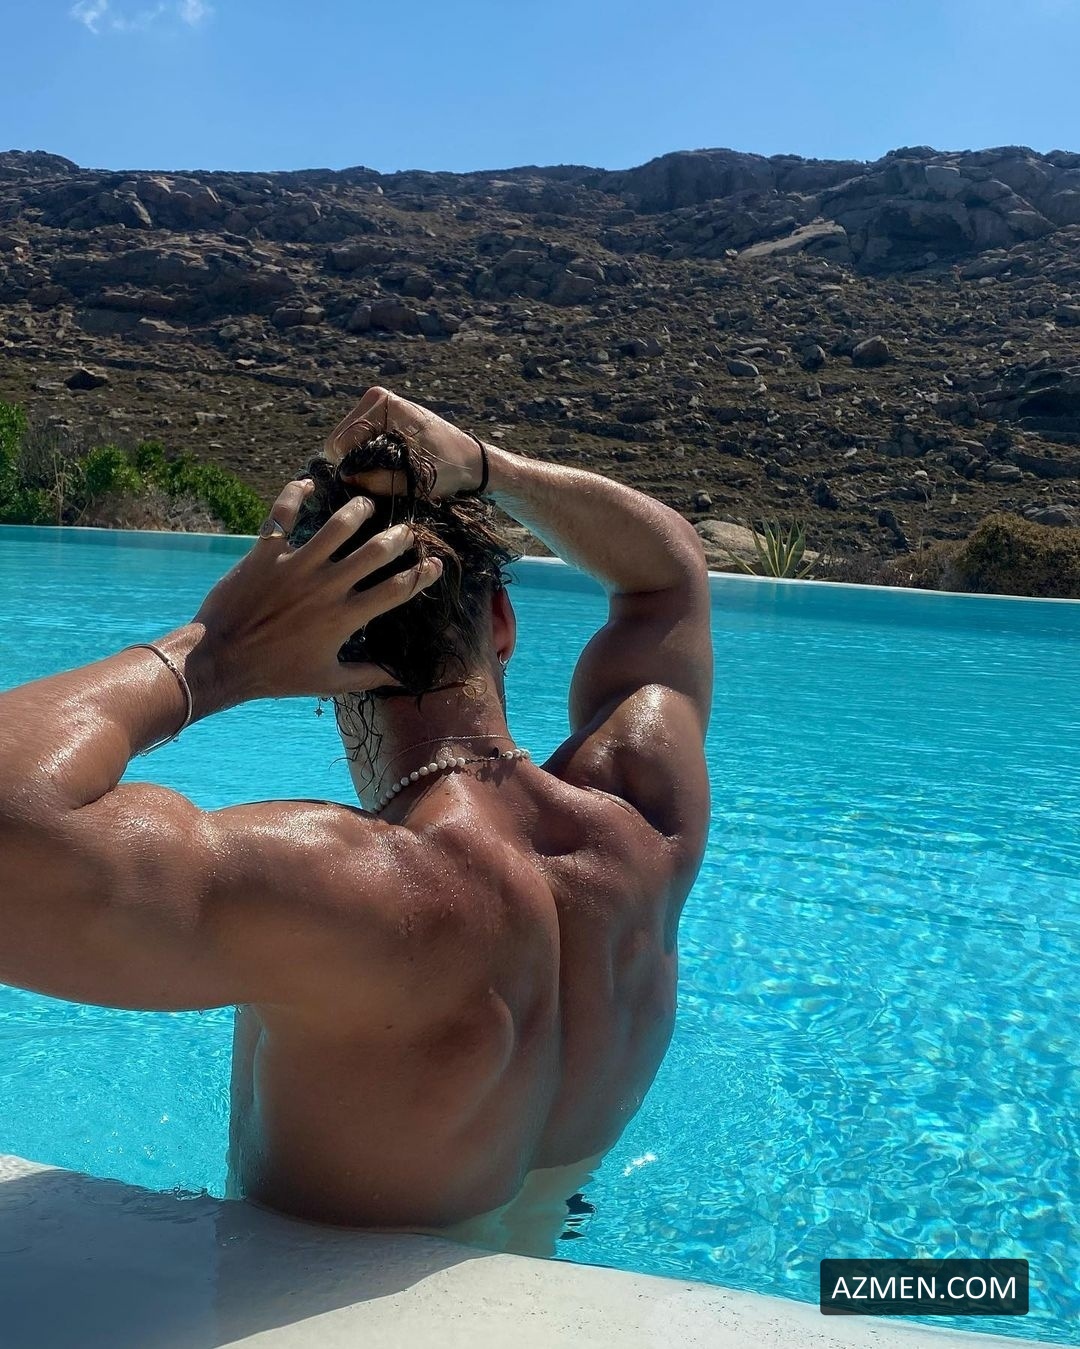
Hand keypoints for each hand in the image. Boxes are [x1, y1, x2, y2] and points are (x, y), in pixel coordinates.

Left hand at [189, 479, 441, 706]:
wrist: (221, 661)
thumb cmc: (275, 675)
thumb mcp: (326, 682)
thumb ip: (366, 677)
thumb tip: (397, 677)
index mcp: (345, 617)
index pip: (396, 589)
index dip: (421, 574)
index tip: (434, 563)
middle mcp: (326, 587)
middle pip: (376, 550)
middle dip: (398, 537)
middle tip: (403, 531)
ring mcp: (296, 567)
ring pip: (337, 525)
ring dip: (357, 510)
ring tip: (364, 505)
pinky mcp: (265, 555)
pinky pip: (283, 514)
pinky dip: (295, 493)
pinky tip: (307, 484)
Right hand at [325, 386, 485, 498]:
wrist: (468, 458)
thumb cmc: (447, 468)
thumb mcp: (417, 480)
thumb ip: (381, 480)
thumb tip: (347, 477)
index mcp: (383, 404)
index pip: (341, 442)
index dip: (352, 468)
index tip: (377, 480)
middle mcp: (376, 398)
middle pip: (337, 442)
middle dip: (355, 464)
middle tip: (384, 476)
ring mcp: (375, 406)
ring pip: (343, 445)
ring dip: (361, 463)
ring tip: (389, 470)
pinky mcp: (377, 418)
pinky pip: (354, 444)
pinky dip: (366, 458)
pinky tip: (388, 464)